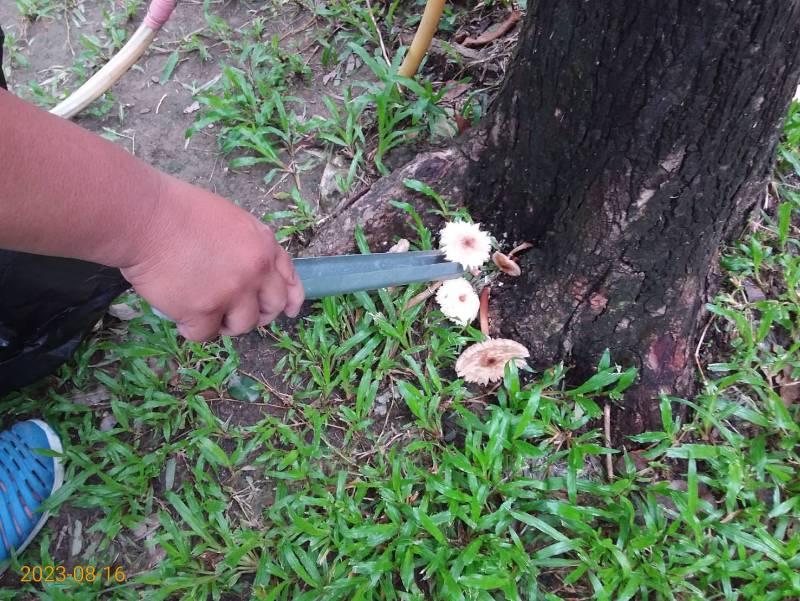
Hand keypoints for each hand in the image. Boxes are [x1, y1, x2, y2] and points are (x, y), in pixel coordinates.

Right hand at [120, 175, 303, 340]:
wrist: (146, 218)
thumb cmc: (178, 211)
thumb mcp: (230, 219)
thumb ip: (247, 246)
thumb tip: (251, 272)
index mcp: (263, 245)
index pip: (289, 278)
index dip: (290, 298)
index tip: (288, 310)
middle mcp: (256, 270)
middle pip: (271, 308)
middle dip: (256, 315)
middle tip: (234, 314)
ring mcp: (233, 292)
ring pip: (242, 326)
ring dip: (224, 324)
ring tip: (203, 311)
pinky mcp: (204, 311)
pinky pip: (205, 335)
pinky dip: (191, 328)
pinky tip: (180, 315)